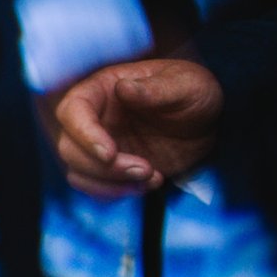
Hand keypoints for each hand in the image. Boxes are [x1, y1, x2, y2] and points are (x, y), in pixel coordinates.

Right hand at [53, 59, 222, 195]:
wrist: (207, 122)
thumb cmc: (194, 93)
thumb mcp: (185, 84)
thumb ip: (155, 88)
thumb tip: (123, 89)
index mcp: (103, 89)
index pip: (72, 110)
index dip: (84, 134)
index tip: (110, 154)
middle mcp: (94, 118)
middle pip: (69, 148)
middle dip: (103, 167)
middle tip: (146, 168)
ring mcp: (99, 146)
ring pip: (78, 172)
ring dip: (111, 183)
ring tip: (152, 177)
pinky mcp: (109, 169)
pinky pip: (94, 188)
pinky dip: (117, 193)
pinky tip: (151, 182)